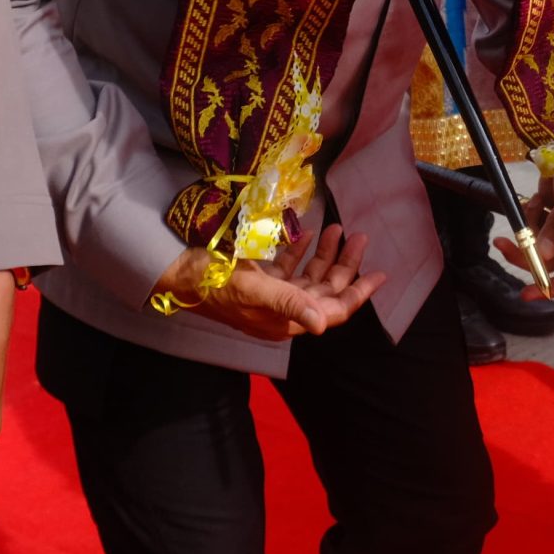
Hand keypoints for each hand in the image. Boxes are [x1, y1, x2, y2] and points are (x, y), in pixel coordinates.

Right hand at [156, 225, 384, 341]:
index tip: (381, 273)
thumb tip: (324, 325)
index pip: (332, 310)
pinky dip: (299, 252)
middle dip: (345, 265)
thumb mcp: (253, 290)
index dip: (358, 293)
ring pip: (308, 278)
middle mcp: (280, 311)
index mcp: (284, 320)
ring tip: (338, 229)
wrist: (173, 273)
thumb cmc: (213, 281)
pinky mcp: (255, 281)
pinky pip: (285, 270)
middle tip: (359, 236)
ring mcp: (268, 296)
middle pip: (324, 291)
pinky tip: (306, 234)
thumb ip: (290, 304)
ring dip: (325, 256)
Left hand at [492, 175, 553, 300]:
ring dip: (528, 226)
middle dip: (524, 252)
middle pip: (546, 261)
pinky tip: (539, 195)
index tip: (528, 293)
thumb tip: (540, 256)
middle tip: (502, 243)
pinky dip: (530, 211)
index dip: (552, 288)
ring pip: (535, 242)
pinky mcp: (548, 214)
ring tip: (534, 203)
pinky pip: (531, 223)